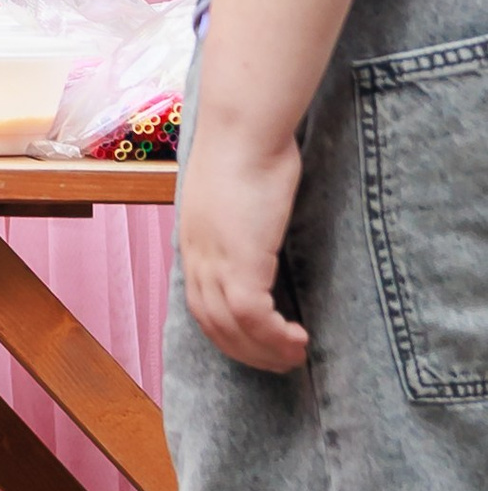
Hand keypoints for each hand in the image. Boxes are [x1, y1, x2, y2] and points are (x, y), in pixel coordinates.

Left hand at [178, 118, 308, 371]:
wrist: (244, 127)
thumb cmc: (248, 146)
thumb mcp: (236, 189)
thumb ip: (239, 214)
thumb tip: (256, 221)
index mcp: (193, 240)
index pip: (200, 303)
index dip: (226, 330)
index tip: (254, 343)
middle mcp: (197, 255)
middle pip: (212, 323)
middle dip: (245, 351)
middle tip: (279, 363)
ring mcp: (215, 259)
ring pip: (232, 327)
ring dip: (264, 350)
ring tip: (294, 357)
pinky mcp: (241, 259)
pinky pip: (252, 315)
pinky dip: (274, 335)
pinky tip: (298, 339)